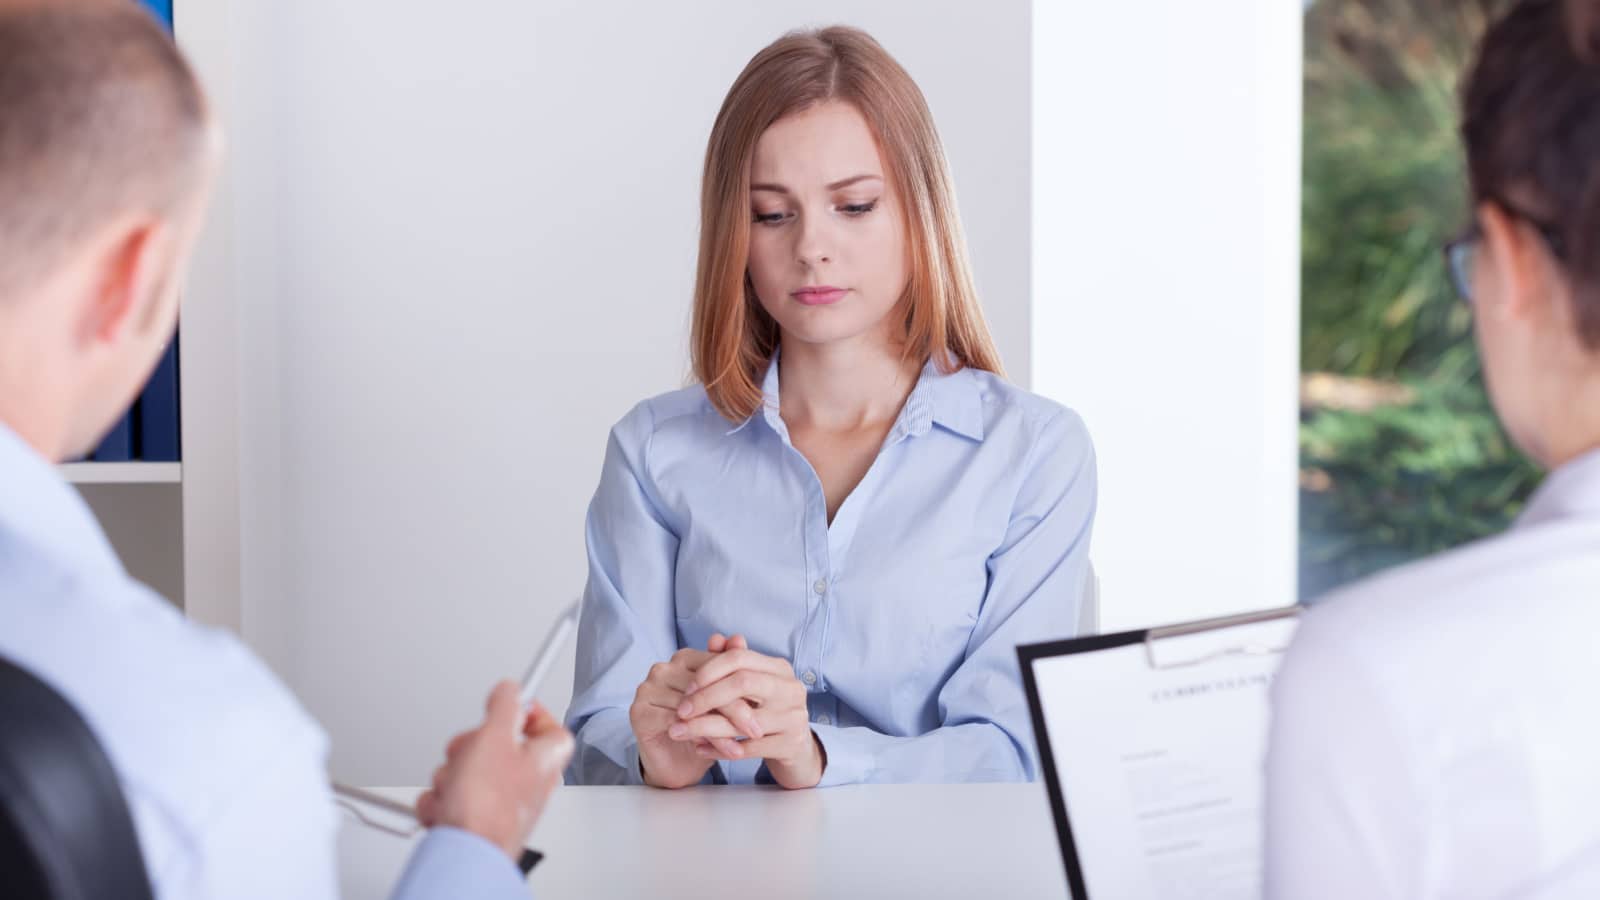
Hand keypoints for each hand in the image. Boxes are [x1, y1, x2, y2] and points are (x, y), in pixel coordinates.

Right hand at [416, 681, 572, 859]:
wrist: (464, 853)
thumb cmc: (488, 806)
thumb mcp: (494, 736)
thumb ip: (504, 705)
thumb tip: (511, 689)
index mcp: (546, 758)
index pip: (547, 724)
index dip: (527, 711)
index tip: (508, 705)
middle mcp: (529, 780)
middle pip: (497, 744)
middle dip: (471, 747)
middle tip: (469, 755)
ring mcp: (502, 800)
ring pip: (469, 769)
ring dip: (452, 775)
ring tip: (457, 788)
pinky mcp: (476, 818)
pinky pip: (454, 795)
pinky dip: (444, 799)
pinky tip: (448, 808)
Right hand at [631, 637, 765, 787]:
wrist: (679, 764)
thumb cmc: (705, 729)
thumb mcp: (724, 702)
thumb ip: (731, 672)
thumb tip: (740, 638)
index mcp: (683, 658)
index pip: (716, 669)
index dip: (741, 688)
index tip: (765, 708)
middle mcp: (662, 669)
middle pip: (705, 688)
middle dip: (733, 711)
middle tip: (758, 730)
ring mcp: (647, 688)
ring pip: (693, 708)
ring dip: (720, 729)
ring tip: (743, 745)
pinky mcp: (639, 711)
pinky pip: (677, 723)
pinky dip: (704, 738)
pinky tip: (723, 750)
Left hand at [675, 640, 823, 788]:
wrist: (797, 747)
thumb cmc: (767, 711)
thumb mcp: (752, 686)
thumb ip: (733, 663)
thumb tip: (715, 638)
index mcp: (780, 668)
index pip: (740, 658)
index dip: (709, 670)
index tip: (687, 687)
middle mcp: (791, 688)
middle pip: (742, 683)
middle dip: (705, 697)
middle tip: (681, 710)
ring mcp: (794, 717)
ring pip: (741, 721)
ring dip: (704, 727)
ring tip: (679, 732)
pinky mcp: (791, 744)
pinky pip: (747, 749)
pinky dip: (718, 749)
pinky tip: (699, 749)